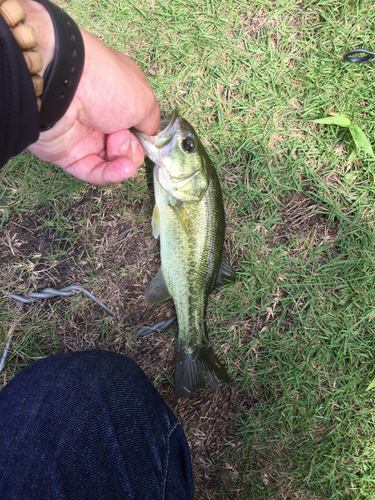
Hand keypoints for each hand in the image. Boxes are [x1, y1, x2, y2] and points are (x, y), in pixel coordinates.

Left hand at [21, 2, 159, 184]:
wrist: (62, 86)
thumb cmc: (108, 84)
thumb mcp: (144, 99)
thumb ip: (151, 122)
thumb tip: (149, 136)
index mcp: (118, 100)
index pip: (136, 127)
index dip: (143, 136)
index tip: (147, 138)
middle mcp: (101, 119)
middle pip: (126, 148)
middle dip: (131, 146)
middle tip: (122, 133)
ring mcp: (85, 138)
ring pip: (112, 162)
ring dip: (123, 159)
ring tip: (117, 145)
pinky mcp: (69, 156)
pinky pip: (94, 172)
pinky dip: (112, 174)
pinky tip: (124, 169)